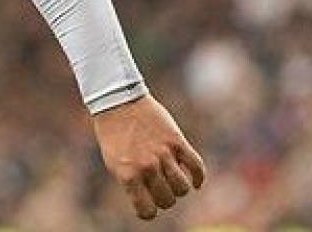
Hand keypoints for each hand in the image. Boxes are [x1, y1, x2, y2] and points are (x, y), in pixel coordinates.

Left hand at [92, 94, 206, 220]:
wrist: (117, 101)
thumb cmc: (113, 134)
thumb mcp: (114, 162)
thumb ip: (133, 181)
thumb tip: (153, 199)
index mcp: (128, 175)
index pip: (146, 210)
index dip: (148, 211)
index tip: (148, 205)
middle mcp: (146, 167)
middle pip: (168, 200)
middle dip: (165, 198)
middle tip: (160, 188)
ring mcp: (163, 154)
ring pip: (182, 188)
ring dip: (180, 188)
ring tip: (173, 180)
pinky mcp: (176, 141)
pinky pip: (196, 167)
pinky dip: (198, 177)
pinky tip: (195, 180)